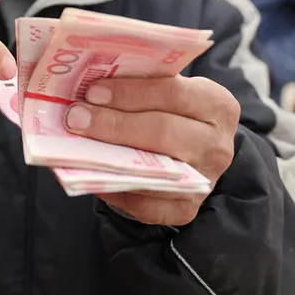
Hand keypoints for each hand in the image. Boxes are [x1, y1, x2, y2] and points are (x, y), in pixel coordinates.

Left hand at [65, 76, 239, 225]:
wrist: (196, 150)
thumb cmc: (173, 111)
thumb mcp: (170, 89)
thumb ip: (142, 84)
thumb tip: (92, 86)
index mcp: (217, 105)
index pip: (174, 93)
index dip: (130, 92)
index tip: (93, 91)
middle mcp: (217, 146)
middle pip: (163, 131)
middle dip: (114, 124)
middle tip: (76, 117)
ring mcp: (205, 181)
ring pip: (154, 170)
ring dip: (110, 158)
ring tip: (77, 144)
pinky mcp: (186, 209)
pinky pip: (147, 205)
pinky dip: (117, 190)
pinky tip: (93, 175)